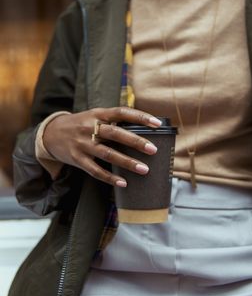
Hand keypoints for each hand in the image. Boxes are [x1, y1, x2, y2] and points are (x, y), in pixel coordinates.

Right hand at [43, 107, 161, 186]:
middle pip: (115, 133)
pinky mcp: (77, 159)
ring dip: (127, 162)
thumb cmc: (80, 124)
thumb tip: (142, 127)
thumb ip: (113, 120)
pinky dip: (109, 177)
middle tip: (153, 149)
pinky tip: (123, 183)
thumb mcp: (94, 115)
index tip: (157, 123)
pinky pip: (95, 170)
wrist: (51, 133)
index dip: (140, 117)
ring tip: (144, 169)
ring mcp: (83, 144)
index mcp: (98, 114)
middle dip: (135, 142)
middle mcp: (90, 128)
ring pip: (107, 154)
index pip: (121, 112)